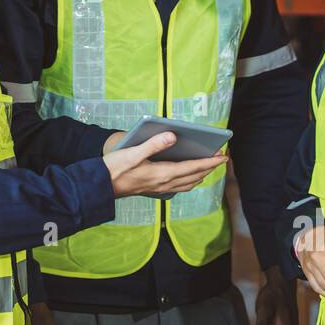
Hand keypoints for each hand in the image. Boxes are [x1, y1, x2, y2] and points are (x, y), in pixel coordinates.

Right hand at [102, 131, 227, 197]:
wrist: (101, 186)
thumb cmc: (115, 168)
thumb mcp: (133, 153)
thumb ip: (153, 144)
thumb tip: (172, 135)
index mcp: (162, 173)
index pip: (193, 168)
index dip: (210, 162)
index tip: (223, 156)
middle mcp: (164, 183)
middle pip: (194, 177)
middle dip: (209, 168)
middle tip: (221, 159)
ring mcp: (160, 188)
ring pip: (187, 184)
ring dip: (200, 175)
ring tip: (208, 167)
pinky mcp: (154, 189)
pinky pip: (178, 187)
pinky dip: (188, 181)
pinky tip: (187, 176)